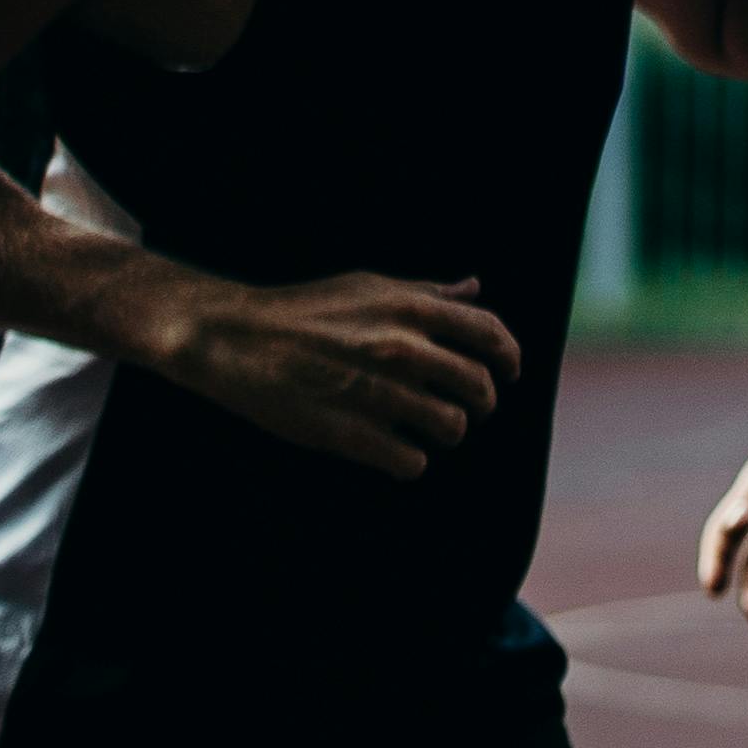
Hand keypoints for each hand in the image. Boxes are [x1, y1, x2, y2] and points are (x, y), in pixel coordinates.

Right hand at [161, 273, 524, 479]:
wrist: (237, 337)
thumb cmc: (305, 309)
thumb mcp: (368, 286)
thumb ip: (425, 292)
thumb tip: (474, 288)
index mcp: (409, 308)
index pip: (490, 334)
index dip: (509, 356)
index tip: (509, 371)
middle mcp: (402, 348)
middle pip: (479, 387)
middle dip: (481, 402)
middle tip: (467, 408)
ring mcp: (378, 393)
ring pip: (451, 428)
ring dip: (446, 433)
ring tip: (425, 429)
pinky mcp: (351, 434)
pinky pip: (411, 462)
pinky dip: (410, 460)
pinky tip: (394, 451)